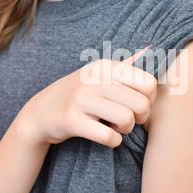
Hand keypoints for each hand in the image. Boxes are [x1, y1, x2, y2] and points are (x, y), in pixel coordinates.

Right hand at [14, 52, 156, 147]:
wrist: (42, 111)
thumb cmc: (81, 95)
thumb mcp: (100, 74)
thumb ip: (125, 67)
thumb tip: (150, 51)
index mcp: (107, 66)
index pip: (149, 84)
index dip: (149, 100)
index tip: (136, 106)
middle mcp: (95, 78)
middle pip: (141, 105)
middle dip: (140, 118)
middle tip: (128, 121)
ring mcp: (82, 98)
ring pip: (126, 120)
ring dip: (125, 130)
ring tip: (115, 127)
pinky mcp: (71, 119)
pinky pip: (108, 136)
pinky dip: (113, 141)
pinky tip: (106, 136)